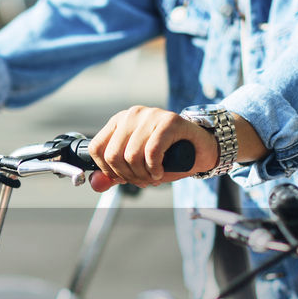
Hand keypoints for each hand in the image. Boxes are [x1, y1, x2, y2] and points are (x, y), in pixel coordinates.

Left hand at [88, 106, 219, 187]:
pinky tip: (160, 171)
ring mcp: (150, 115)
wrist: (201, 148)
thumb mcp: (136, 167)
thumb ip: (113, 175)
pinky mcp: (169, 121)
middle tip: (142, 180)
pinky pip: (151, 152)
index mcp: (119, 122)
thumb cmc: (169, 156)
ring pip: (131, 156)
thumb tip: (95, 183)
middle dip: (127, 176)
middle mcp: (132, 115)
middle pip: (113, 155)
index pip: (96, 148)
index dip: (107, 170)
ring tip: (152, 176)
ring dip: (142, 175)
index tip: (122, 178)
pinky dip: (154, 169)